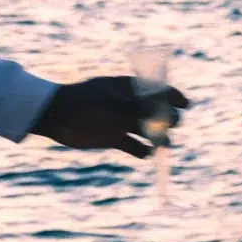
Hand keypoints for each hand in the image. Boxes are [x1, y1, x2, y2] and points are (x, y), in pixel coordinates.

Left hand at [30, 76, 189, 158]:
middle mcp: (130, 106)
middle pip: (159, 114)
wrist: (56, 116)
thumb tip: (161, 114)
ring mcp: (123, 123)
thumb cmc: (83, 102)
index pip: (159, 90)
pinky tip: (143, 153)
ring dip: (160, 139)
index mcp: (130, 89)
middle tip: (168, 125)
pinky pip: (136, 148)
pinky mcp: (115, 139)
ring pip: (151, 132)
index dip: (174, 97)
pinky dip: (143, 152)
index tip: (185, 105)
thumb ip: (135, 108)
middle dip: (169, 120)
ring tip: (161, 143)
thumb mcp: (110, 102)